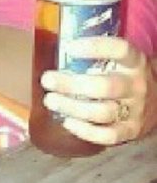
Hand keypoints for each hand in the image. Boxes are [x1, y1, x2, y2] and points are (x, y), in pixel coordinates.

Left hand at [40, 36, 155, 145]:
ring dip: (72, 107)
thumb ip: (96, 56)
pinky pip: (108, 135)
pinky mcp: (132, 131)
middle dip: (71, 84)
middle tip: (46, 80)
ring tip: (50, 100)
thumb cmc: (125, 74)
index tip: (69, 47)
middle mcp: (137, 85)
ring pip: (103, 112)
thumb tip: (55, 48)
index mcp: (134, 62)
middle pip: (104, 86)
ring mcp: (136, 110)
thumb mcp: (119, 60)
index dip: (94, 47)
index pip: (119, 50)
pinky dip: (85, 131)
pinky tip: (67, 122)